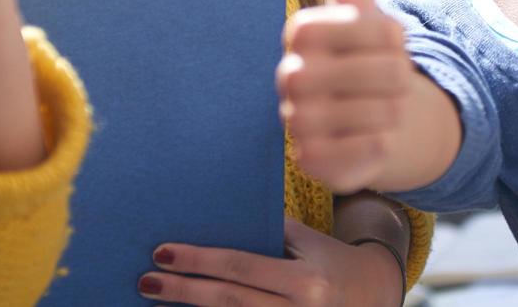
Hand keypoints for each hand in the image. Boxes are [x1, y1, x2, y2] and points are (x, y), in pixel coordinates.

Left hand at [139, 217, 403, 305]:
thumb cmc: (330, 260)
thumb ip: (267, 233)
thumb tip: (213, 218)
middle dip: (183, 291)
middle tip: (146, 280)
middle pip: (228, 302)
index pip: (239, 268)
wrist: (372, 296)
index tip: (162, 252)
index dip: (198, 261)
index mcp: (305, 281)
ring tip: (157, 298)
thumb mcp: (306, 241)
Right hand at [278, 0, 413, 193]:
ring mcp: (297, 123)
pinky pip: (369, 153)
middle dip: (398, 75)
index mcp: (299, 34)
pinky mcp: (312, 164)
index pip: (363, 25)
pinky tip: (373, 136)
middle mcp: (289, 78)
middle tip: (389, 79)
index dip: (390, 34)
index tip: (387, 40)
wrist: (369, 115)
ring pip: (378, 113)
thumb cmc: (363, 54)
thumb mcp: (359, 0)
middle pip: (379, 73)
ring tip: (382, 105)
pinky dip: (384, 143)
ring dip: (394, 110)